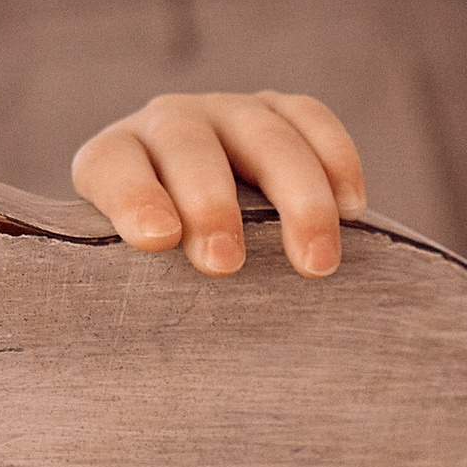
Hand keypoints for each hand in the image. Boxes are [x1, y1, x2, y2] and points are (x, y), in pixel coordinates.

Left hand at [71, 91, 367, 281]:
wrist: (198, 220)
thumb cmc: (158, 269)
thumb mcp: (130, 275)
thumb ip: (131, 296)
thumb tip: (154, 357)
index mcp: (113, 159)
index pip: (112, 166)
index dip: (133, 198)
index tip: (158, 240)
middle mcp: (167, 123)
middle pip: (187, 146)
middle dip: (210, 203)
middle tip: (224, 264)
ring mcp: (226, 111)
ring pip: (263, 135)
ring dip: (294, 197)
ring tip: (313, 264)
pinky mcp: (278, 109)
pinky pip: (311, 119)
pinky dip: (336, 160)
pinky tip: (354, 210)